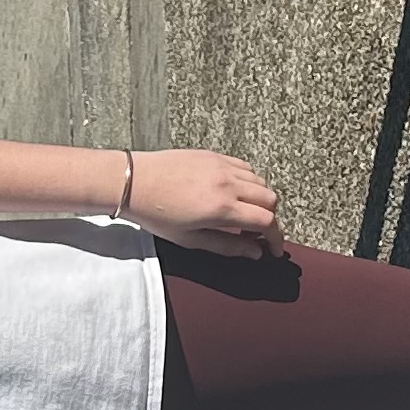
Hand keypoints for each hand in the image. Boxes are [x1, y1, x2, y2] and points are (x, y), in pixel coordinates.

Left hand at [121, 149, 286, 261]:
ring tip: (243, 214)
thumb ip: (227, 246)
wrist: (133, 181)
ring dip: (260, 200)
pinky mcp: (214, 155)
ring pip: (260, 182)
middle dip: (270, 219)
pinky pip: (244, 167)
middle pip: (270, 200)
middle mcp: (228, 184)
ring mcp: (222, 166)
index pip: (267, 221)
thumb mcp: (190, 240)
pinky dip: (248, 182)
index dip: (276, 238)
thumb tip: (254, 253)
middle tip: (257, 234)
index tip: (273, 249)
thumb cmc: (156, 214)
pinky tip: (234, 194)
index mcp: (222, 209)